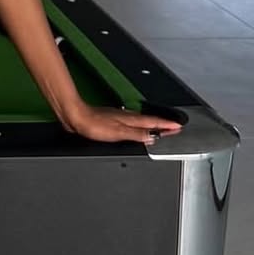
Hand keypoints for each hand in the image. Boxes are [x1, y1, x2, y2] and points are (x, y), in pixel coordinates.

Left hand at [58, 102, 183, 145]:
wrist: (76, 117)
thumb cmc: (92, 124)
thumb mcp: (118, 132)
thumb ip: (136, 134)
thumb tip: (152, 137)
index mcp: (130, 119)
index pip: (153, 122)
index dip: (166, 126)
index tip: (178, 126)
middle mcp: (126, 117)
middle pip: (149, 121)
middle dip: (162, 124)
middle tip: (174, 127)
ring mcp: (118, 118)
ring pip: (140, 121)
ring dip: (152, 125)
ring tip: (160, 129)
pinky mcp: (111, 121)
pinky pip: (131, 124)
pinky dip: (139, 126)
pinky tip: (136, 129)